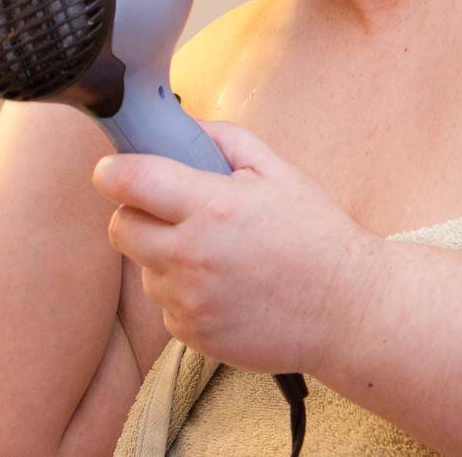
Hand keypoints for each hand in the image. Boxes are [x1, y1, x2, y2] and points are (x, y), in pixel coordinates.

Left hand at [90, 118, 382, 375]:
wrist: (349, 311)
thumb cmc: (316, 237)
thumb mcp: (278, 172)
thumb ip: (224, 140)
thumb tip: (181, 125)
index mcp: (212, 208)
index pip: (130, 183)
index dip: (112, 171)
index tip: (112, 170)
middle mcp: (192, 257)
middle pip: (120, 228)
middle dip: (135, 213)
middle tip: (168, 210)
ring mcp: (189, 302)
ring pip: (144, 269)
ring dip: (163, 257)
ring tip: (214, 254)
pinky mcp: (193, 335)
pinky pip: (165, 305)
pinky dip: (183, 293)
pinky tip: (223, 286)